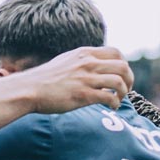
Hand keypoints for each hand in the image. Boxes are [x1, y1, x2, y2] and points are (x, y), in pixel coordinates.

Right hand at [15, 46, 132, 113]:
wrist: (29, 89)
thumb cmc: (46, 79)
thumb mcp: (66, 61)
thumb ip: (82, 61)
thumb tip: (96, 67)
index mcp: (84, 53)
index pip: (116, 53)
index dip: (124, 65)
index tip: (122, 76)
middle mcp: (87, 63)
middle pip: (123, 67)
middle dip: (129, 80)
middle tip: (125, 90)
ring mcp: (86, 78)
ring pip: (120, 82)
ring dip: (124, 92)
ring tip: (118, 100)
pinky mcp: (83, 94)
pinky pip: (110, 97)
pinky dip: (115, 103)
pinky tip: (111, 107)